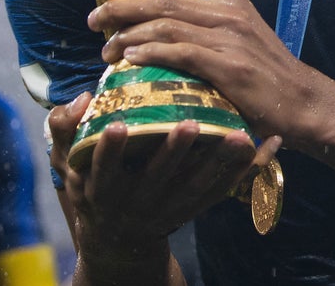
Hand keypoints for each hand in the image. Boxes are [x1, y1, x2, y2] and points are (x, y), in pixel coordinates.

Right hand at [50, 92, 280, 263]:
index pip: (102, 169)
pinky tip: (269, 146)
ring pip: (196, 188)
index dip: (108, 150)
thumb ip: (64, 129)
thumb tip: (82, 98)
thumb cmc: (90, 182)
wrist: (117, 237)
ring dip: (219, 163)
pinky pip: (223, 191)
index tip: (117, 125)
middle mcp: (137, 201)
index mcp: (103, 187)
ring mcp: (169, 207)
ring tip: (239, 136)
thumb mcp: (67, 160)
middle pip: (157, 178)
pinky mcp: (194, 207)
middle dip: (173, 152)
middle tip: (190, 123)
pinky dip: (247, 171)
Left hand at [88, 0, 320, 141]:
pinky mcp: (228, 68)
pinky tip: (131, 59)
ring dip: (128, 38)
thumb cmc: (265, 70)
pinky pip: (180, 54)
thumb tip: (161, 25)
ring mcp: (228, 39)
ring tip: (106, 52)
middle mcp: (228, 11)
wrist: (302, 101)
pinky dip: (151, 54)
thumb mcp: (241, 33)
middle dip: (121, 7)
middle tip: (93, 18)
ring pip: (165, 27)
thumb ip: (207, 24)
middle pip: (164, 0)